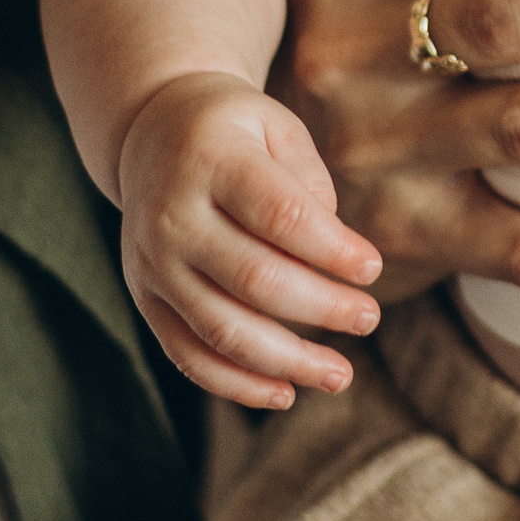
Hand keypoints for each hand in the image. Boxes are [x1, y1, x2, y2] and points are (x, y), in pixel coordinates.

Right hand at [117, 70, 383, 409]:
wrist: (150, 131)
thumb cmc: (235, 132)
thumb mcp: (276, 127)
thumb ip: (310, 183)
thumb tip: (337, 256)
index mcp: (212, 162)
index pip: (279, 216)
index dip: (331, 250)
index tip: (373, 268)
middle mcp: (172, 216)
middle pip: (255, 280)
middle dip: (322, 308)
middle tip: (369, 318)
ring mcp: (153, 263)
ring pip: (222, 330)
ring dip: (287, 362)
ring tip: (340, 375)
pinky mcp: (146, 298)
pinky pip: (188, 355)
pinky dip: (237, 384)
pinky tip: (285, 393)